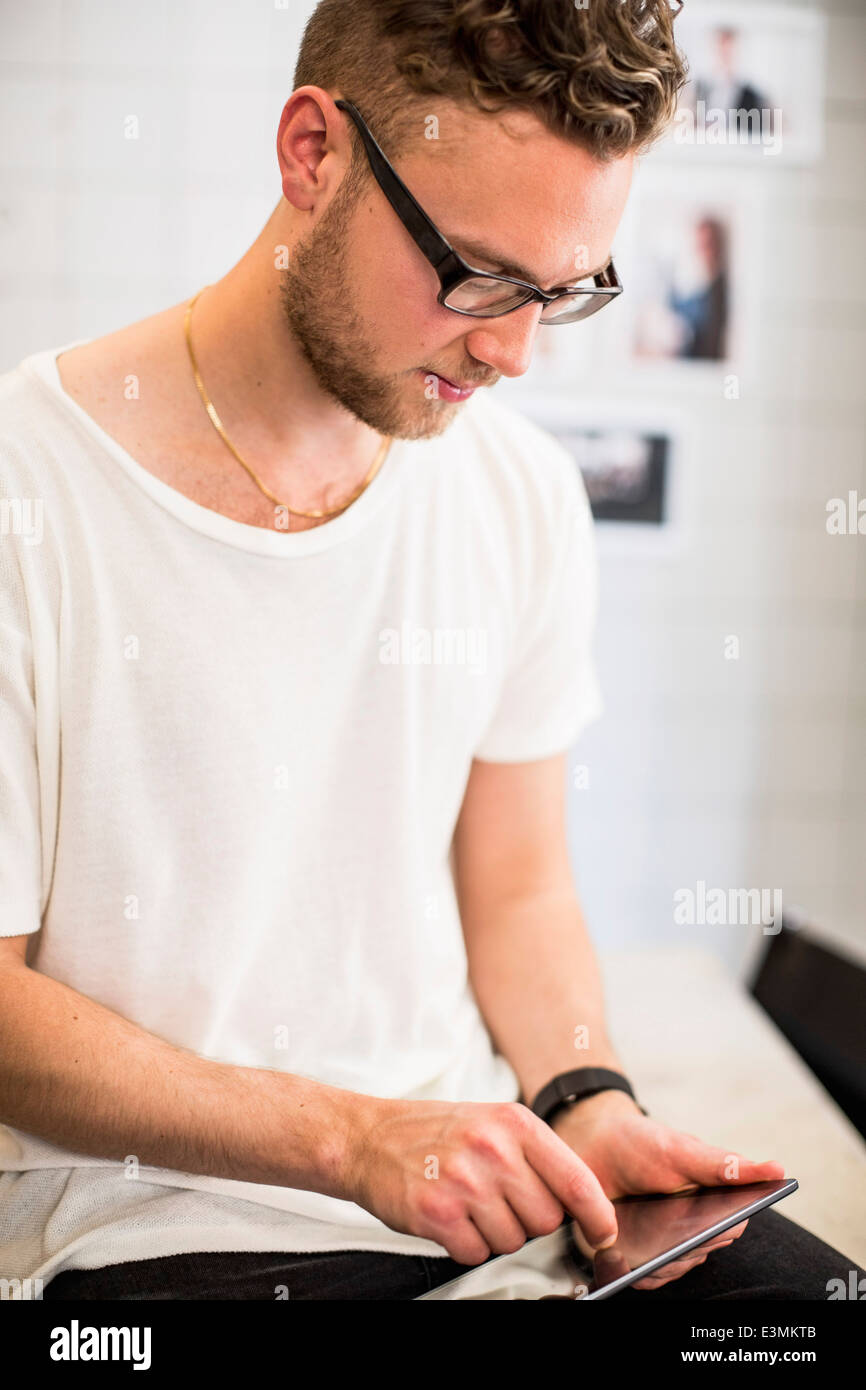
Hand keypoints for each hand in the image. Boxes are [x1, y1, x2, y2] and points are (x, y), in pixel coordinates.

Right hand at [341, 1096, 619, 1265]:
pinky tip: (449, 1217)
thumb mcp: (492, 1122)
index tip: (604, 1231)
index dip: (597, 1214)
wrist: (369, 1138)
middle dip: (526, 1220)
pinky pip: (475, 1253)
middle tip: (496, 1200)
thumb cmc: (434, 1132)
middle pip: (546, 1219)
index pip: (576, 1179)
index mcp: (514, 1123)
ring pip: (512, 1240)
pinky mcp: (438, 1213)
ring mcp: (465, 1182)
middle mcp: (494, 1149)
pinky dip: (464, 1245)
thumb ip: (535, 1155)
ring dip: (493, 1233)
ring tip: (467, 1203)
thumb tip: (580, 1199)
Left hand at [551, 1089, 784, 1289]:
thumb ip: (723, 1164)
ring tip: (650, 1248)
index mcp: (712, 1201)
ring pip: (676, 1269)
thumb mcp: (681, 1149)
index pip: (733, 1227)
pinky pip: (646, 1277)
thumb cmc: (641, 1144)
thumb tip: (776, 1169)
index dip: (726, 1229)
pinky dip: (639, 1273)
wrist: (588, 1144)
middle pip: (704, 1252)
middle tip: (679, 1235)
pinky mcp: (637, 1257)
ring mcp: (665, 1245)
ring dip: (664, 1261)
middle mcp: (692, 1229)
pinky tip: (628, 1262)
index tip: (718, 1225)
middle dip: (692, 1245)